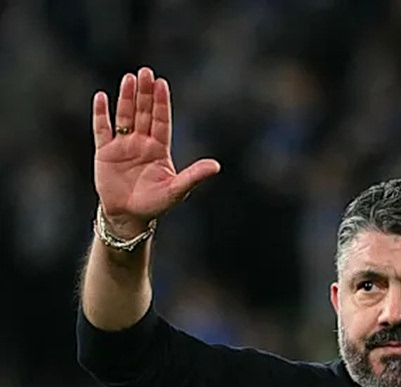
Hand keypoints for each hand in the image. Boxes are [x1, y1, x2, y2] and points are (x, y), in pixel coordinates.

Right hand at [93, 67, 220, 237]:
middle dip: (145, 93)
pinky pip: (102, 130)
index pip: (162, 120)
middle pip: (144, 113)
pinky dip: (101, 114)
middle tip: (146, 72)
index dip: (161, 102)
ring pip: (125, 116)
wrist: (130, 216)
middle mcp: (142, 143)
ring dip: (126, 98)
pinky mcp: (105, 153)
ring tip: (129, 78)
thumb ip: (194, 175)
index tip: (162, 83)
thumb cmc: (156, 204)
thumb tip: (216, 166)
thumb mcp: (177, 189)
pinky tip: (102, 97)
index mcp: (160, 149)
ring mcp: (123, 146)